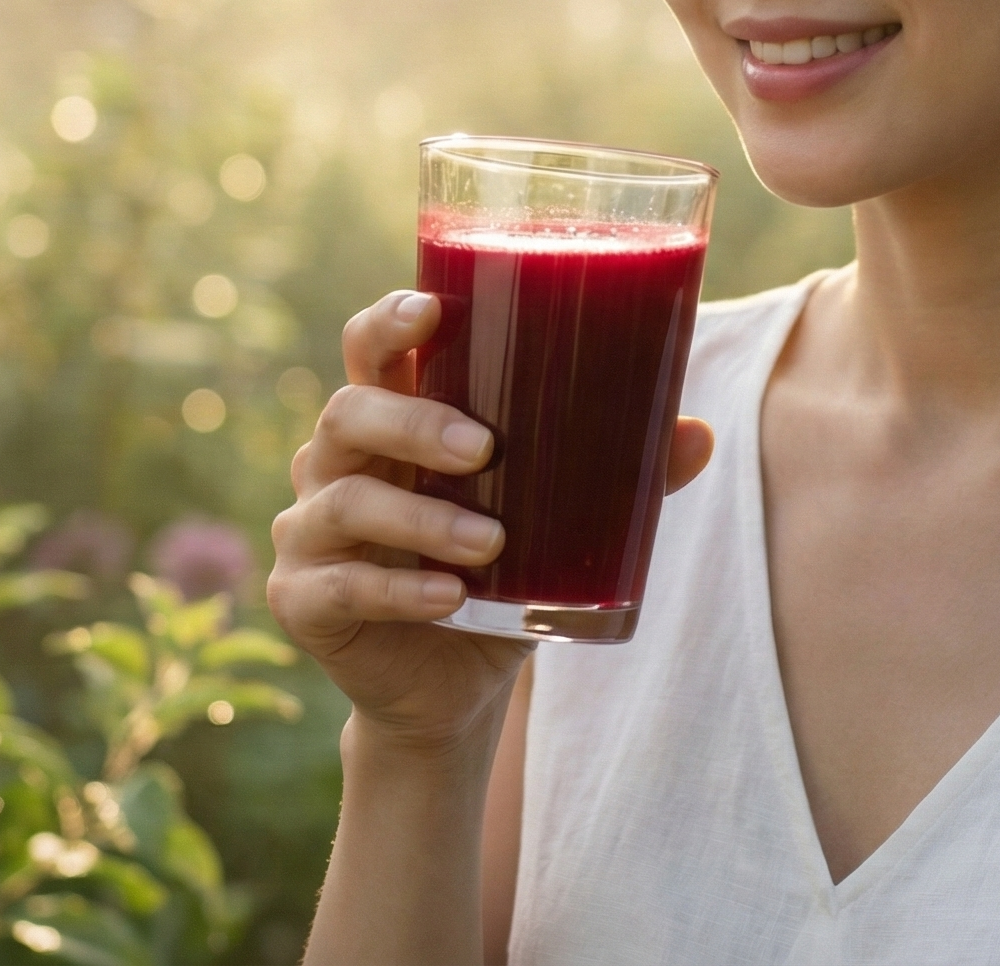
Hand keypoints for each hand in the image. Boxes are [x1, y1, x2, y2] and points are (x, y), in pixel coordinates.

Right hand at [268, 289, 713, 761]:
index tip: (432, 309)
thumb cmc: (500, 576)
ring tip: (490, 541)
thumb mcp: (558, 523)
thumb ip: (618, 476)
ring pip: (343, 500)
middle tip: (484, 447)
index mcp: (389, 422)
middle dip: (414, 422)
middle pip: (348, 412)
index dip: (388, 321)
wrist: (454, 691)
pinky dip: (400, 591)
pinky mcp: (302, 599)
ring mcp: (308, 532)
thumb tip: (697, 433)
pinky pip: (341, 585)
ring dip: (421, 518)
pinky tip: (449, 600)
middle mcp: (336, 464)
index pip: (368, 349)